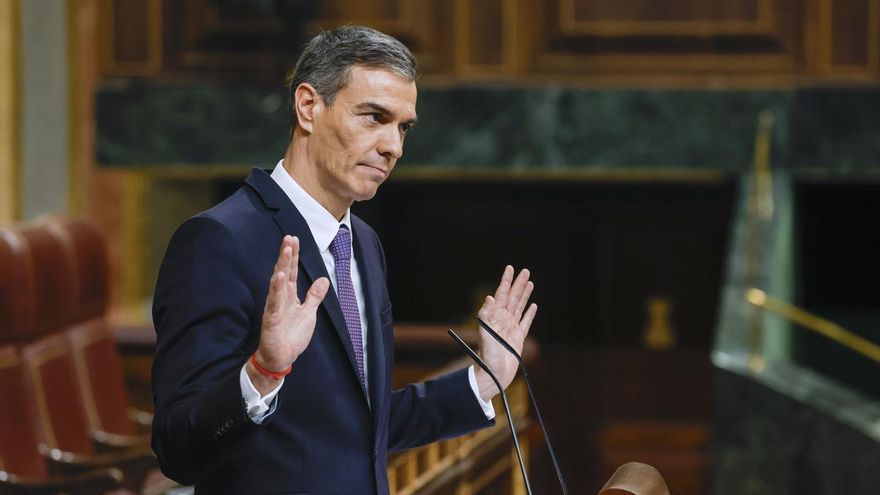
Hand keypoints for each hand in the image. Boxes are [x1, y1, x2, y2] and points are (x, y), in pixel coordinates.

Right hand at [248, 235, 328, 393]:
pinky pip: (273, 301)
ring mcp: (275, 307)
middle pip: (284, 271)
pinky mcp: (271, 318)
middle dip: (286, 255)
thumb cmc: (292, 336)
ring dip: (281, 266)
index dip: (293, 256)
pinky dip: (276, 288)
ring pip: (278, 282)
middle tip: (289, 237)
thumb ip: (314, 296)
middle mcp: (281, 298)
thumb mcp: (309, 313)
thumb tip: (323, 280)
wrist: (282, 358)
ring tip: (285, 250)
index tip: (294, 239)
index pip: (291, 271)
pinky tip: (278, 276)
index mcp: (289, 295)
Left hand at [474, 265, 536, 401]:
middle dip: (518, 284)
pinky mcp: (518, 339)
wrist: (493, 376)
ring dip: (524, 295)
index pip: (502, 294)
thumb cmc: (487, 357)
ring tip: (530, 283)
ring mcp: (511, 328)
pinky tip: (534, 306)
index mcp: (495, 317)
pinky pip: (526, 322)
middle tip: (525, 270)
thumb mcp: (485, 335)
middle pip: (513, 297)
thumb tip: (490, 297)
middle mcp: (503, 320)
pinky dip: (530, 313)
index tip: (510, 268)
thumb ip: (486, 316)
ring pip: (520, 307)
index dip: (506, 281)